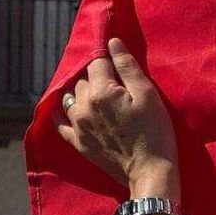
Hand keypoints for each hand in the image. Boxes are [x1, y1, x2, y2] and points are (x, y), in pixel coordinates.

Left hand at [54, 38, 178, 197]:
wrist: (150, 171)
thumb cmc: (155, 131)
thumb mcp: (148, 95)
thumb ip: (128, 67)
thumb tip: (112, 43)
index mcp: (101, 91)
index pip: (98, 63)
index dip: (110, 61)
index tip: (120, 65)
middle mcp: (83, 106)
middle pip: (83, 80)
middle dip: (97, 78)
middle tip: (117, 86)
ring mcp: (77, 126)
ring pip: (71, 97)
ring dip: (82, 93)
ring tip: (99, 98)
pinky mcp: (78, 142)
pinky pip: (60, 122)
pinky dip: (63, 113)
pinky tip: (70, 111)